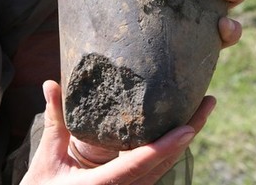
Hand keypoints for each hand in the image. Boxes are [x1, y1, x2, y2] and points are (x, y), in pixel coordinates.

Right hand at [20, 81, 215, 184]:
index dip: (166, 147)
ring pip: (165, 169)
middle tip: (208, 102)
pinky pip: (156, 172)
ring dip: (184, 141)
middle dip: (190, 133)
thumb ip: (54, 121)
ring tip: (199, 111)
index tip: (188, 128)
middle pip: (165, 164)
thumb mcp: (47, 158)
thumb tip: (50, 83)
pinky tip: (179, 131)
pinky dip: (171, 150)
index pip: (140, 164)